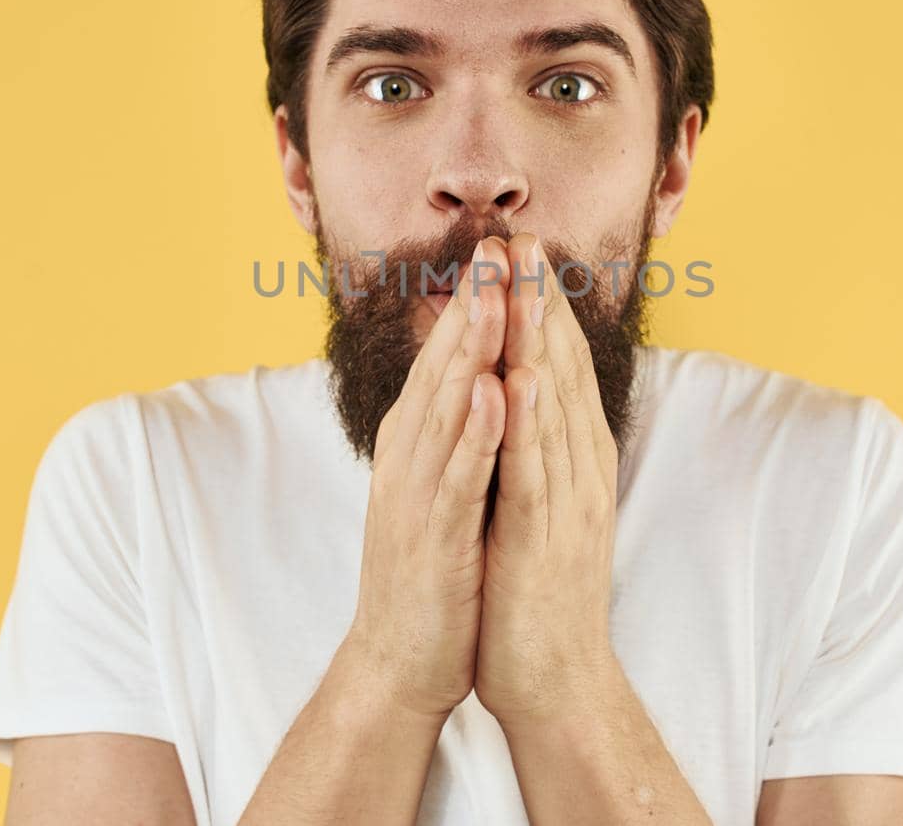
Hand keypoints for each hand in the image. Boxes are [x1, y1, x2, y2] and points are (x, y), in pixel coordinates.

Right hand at [339, 237, 511, 719]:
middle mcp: (409, 455)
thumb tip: (465, 361)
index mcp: (416, 439)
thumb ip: (446, 421)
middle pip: (443, 366)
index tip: (502, 244)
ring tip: (495, 295)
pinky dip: (473, 433)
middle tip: (497, 244)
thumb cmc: (430, 565)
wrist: (399, 658)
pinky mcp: (433, 537)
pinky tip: (491, 392)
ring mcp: (417, 494)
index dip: (475, 298)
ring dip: (471, 351)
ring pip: (447, 409)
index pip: (447, 355)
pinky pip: (458, 477)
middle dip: (473, 303)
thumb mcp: (437, 480)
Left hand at [473, 231, 620, 729]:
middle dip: (543, 300)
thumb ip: (533, 447)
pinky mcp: (542, 538)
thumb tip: (516, 391)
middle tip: (528, 235)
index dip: (542, 305)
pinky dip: (527, 423)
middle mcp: (579, 468)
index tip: (525, 249)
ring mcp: (566, 501)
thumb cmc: (537, 591)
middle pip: (561, 370)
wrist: (555, 680)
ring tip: (527, 280)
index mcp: (575, 458)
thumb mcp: (536, 503)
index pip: (558, 367)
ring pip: (552, 406)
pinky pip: (533, 472)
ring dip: (538, 340)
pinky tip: (519, 378)